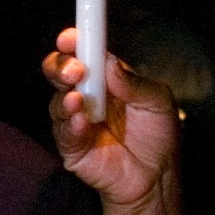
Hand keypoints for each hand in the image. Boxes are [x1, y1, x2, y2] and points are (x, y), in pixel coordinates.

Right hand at [43, 27, 187, 214]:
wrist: (157, 178)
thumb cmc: (159, 136)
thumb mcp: (158, 101)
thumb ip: (134, 82)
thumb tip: (109, 62)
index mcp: (105, 79)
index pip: (83, 54)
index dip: (75, 43)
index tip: (71, 36)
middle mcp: (85, 96)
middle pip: (59, 73)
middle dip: (60, 67)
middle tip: (75, 70)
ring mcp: (75, 121)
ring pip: (56, 102)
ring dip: (64, 97)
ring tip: (78, 99)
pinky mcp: (70, 147)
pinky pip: (62, 133)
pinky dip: (69, 125)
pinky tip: (81, 121)